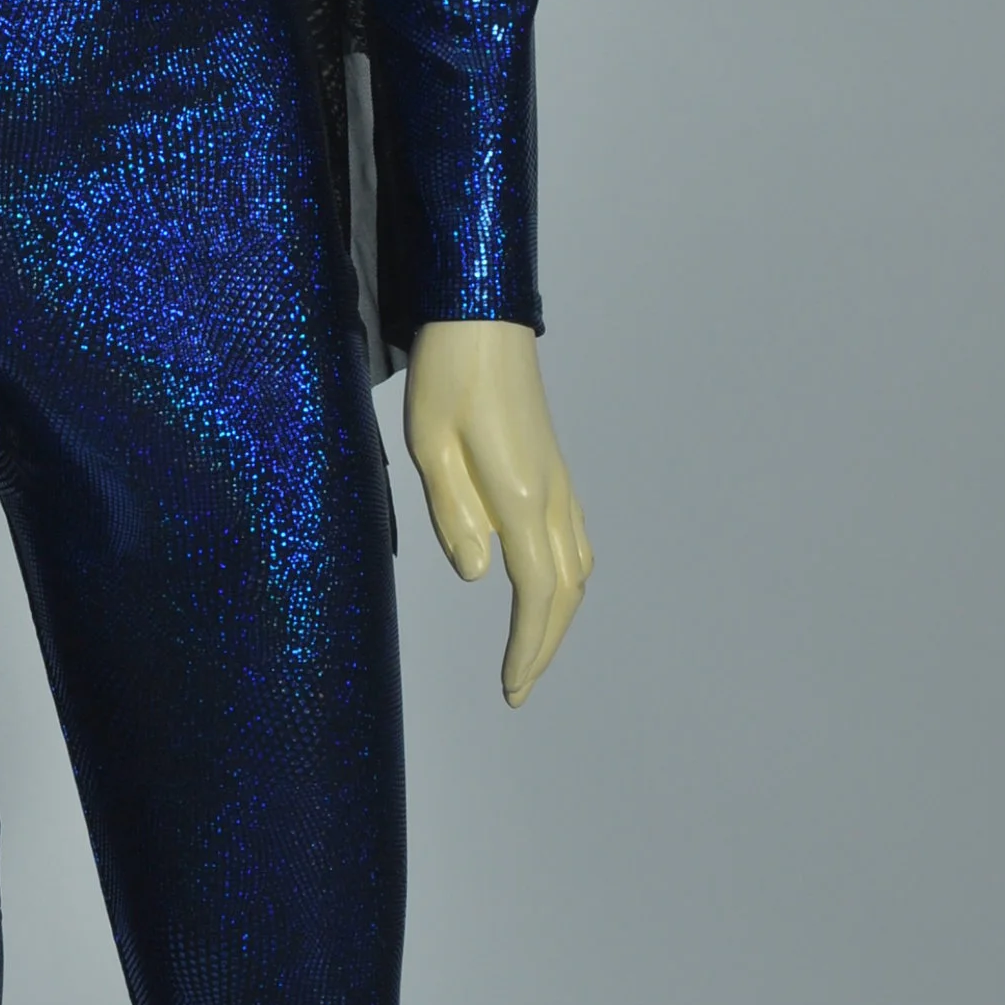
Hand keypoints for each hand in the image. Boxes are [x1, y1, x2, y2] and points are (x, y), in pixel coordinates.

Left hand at [403, 319, 591, 706]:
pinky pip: (574, 540)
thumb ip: (453, 513)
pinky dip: (565, 581)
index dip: (528, 648)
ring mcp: (560, 480)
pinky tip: (545, 591)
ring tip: (530, 652)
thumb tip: (479, 575)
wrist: (481, 316)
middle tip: (518, 688)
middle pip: (566, 592)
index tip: (511, 688)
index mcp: (520, 493)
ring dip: (559, 617)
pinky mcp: (556, 468)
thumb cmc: (445, 375)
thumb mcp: (428, 444)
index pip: (536, 592)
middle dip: (545, 646)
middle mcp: (552, 493)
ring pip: (577, 568)